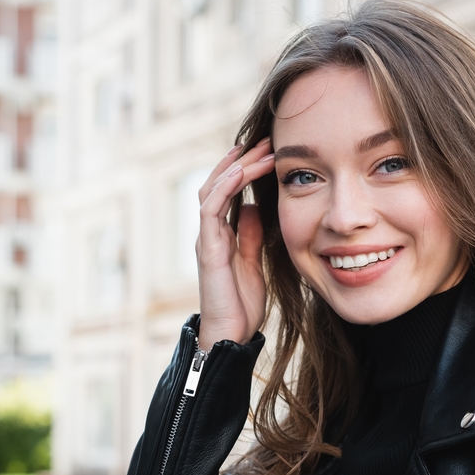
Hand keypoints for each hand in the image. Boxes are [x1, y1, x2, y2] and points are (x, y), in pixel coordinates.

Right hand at [196, 138, 275, 348]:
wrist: (231, 334)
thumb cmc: (241, 304)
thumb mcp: (253, 262)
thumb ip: (249, 235)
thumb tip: (251, 207)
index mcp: (221, 234)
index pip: (227, 191)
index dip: (244, 169)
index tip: (267, 151)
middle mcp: (210, 232)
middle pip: (217, 183)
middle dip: (240, 159)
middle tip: (265, 140)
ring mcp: (206, 239)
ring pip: (212, 190)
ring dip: (235, 167)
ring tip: (257, 149)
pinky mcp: (207, 249)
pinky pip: (210, 209)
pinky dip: (225, 187)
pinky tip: (241, 172)